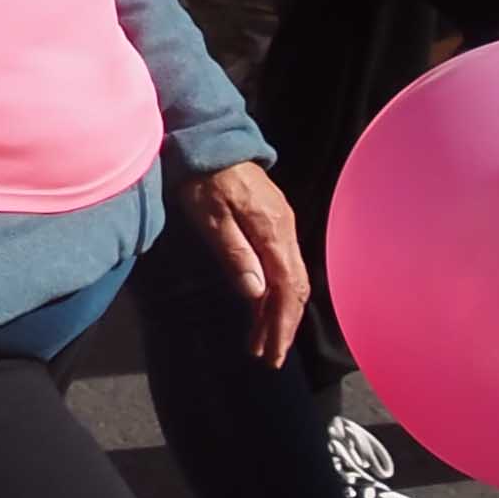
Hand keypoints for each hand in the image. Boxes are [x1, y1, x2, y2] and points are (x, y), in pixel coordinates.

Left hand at [173, 160, 310, 371]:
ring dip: (276, 315)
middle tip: (269, 358)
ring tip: (261, 342)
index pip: (286, 289)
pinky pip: (281, 269)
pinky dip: (273, 295)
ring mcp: (282, 230)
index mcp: (273, 232)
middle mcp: (285, 234)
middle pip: (294, 291)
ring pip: (289, 282)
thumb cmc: (204, 176)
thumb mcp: (210, 215)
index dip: (281, 325)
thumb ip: (235, 253)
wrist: (212, 139)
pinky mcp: (273, 227)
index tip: (272, 353)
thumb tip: (256, 293)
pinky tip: (261, 309)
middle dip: (283, 327)